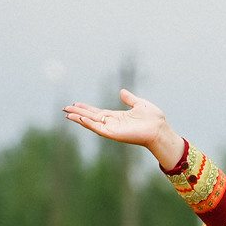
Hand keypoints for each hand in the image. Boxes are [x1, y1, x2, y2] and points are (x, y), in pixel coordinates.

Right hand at [62, 90, 185, 169]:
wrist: (160, 129)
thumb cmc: (153, 119)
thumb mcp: (139, 104)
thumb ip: (129, 99)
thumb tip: (122, 92)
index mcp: (117, 117)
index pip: (97, 113)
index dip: (86, 109)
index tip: (75, 104)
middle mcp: (113, 123)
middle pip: (91, 117)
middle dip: (78, 113)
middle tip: (65, 108)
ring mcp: (112, 129)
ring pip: (91, 123)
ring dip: (79, 118)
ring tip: (67, 113)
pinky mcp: (114, 134)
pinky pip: (98, 129)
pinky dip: (89, 124)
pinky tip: (80, 118)